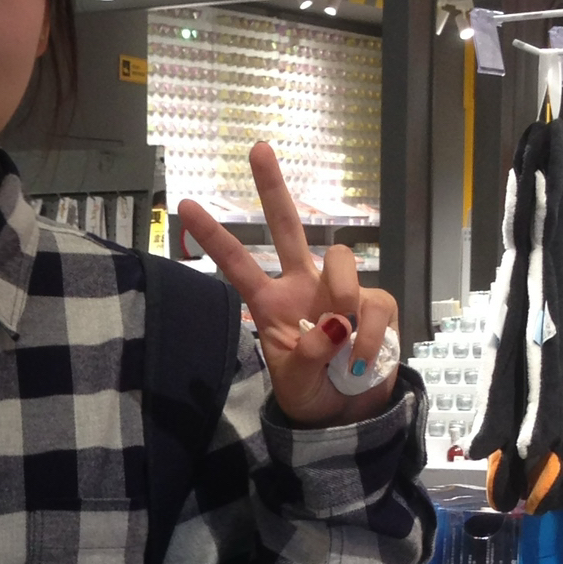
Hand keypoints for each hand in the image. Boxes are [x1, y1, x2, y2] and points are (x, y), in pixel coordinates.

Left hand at [177, 143, 398, 425]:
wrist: (346, 415)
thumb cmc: (310, 392)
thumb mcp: (297, 381)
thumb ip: (310, 353)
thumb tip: (336, 322)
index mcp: (270, 302)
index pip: (238, 264)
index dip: (214, 236)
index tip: (187, 204)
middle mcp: (303, 286)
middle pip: (288, 227)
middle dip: (273, 188)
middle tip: (257, 148)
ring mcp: (340, 291)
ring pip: (341, 260)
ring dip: (342, 293)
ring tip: (343, 335)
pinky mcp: (375, 304)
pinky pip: (374, 304)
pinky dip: (370, 336)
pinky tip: (362, 360)